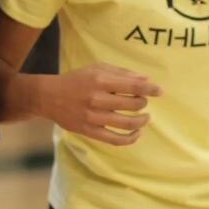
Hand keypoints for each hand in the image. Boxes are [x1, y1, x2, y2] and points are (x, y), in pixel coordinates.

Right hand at [42, 63, 161, 145]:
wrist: (48, 96)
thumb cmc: (77, 80)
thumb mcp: (97, 69)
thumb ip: (121, 73)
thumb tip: (145, 80)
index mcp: (100, 81)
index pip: (133, 86)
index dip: (150, 89)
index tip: (159, 91)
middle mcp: (97, 99)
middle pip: (133, 105)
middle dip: (143, 103)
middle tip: (143, 102)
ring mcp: (93, 117)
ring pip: (127, 123)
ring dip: (141, 121)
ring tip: (145, 118)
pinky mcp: (89, 131)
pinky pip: (115, 139)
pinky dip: (130, 138)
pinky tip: (136, 133)